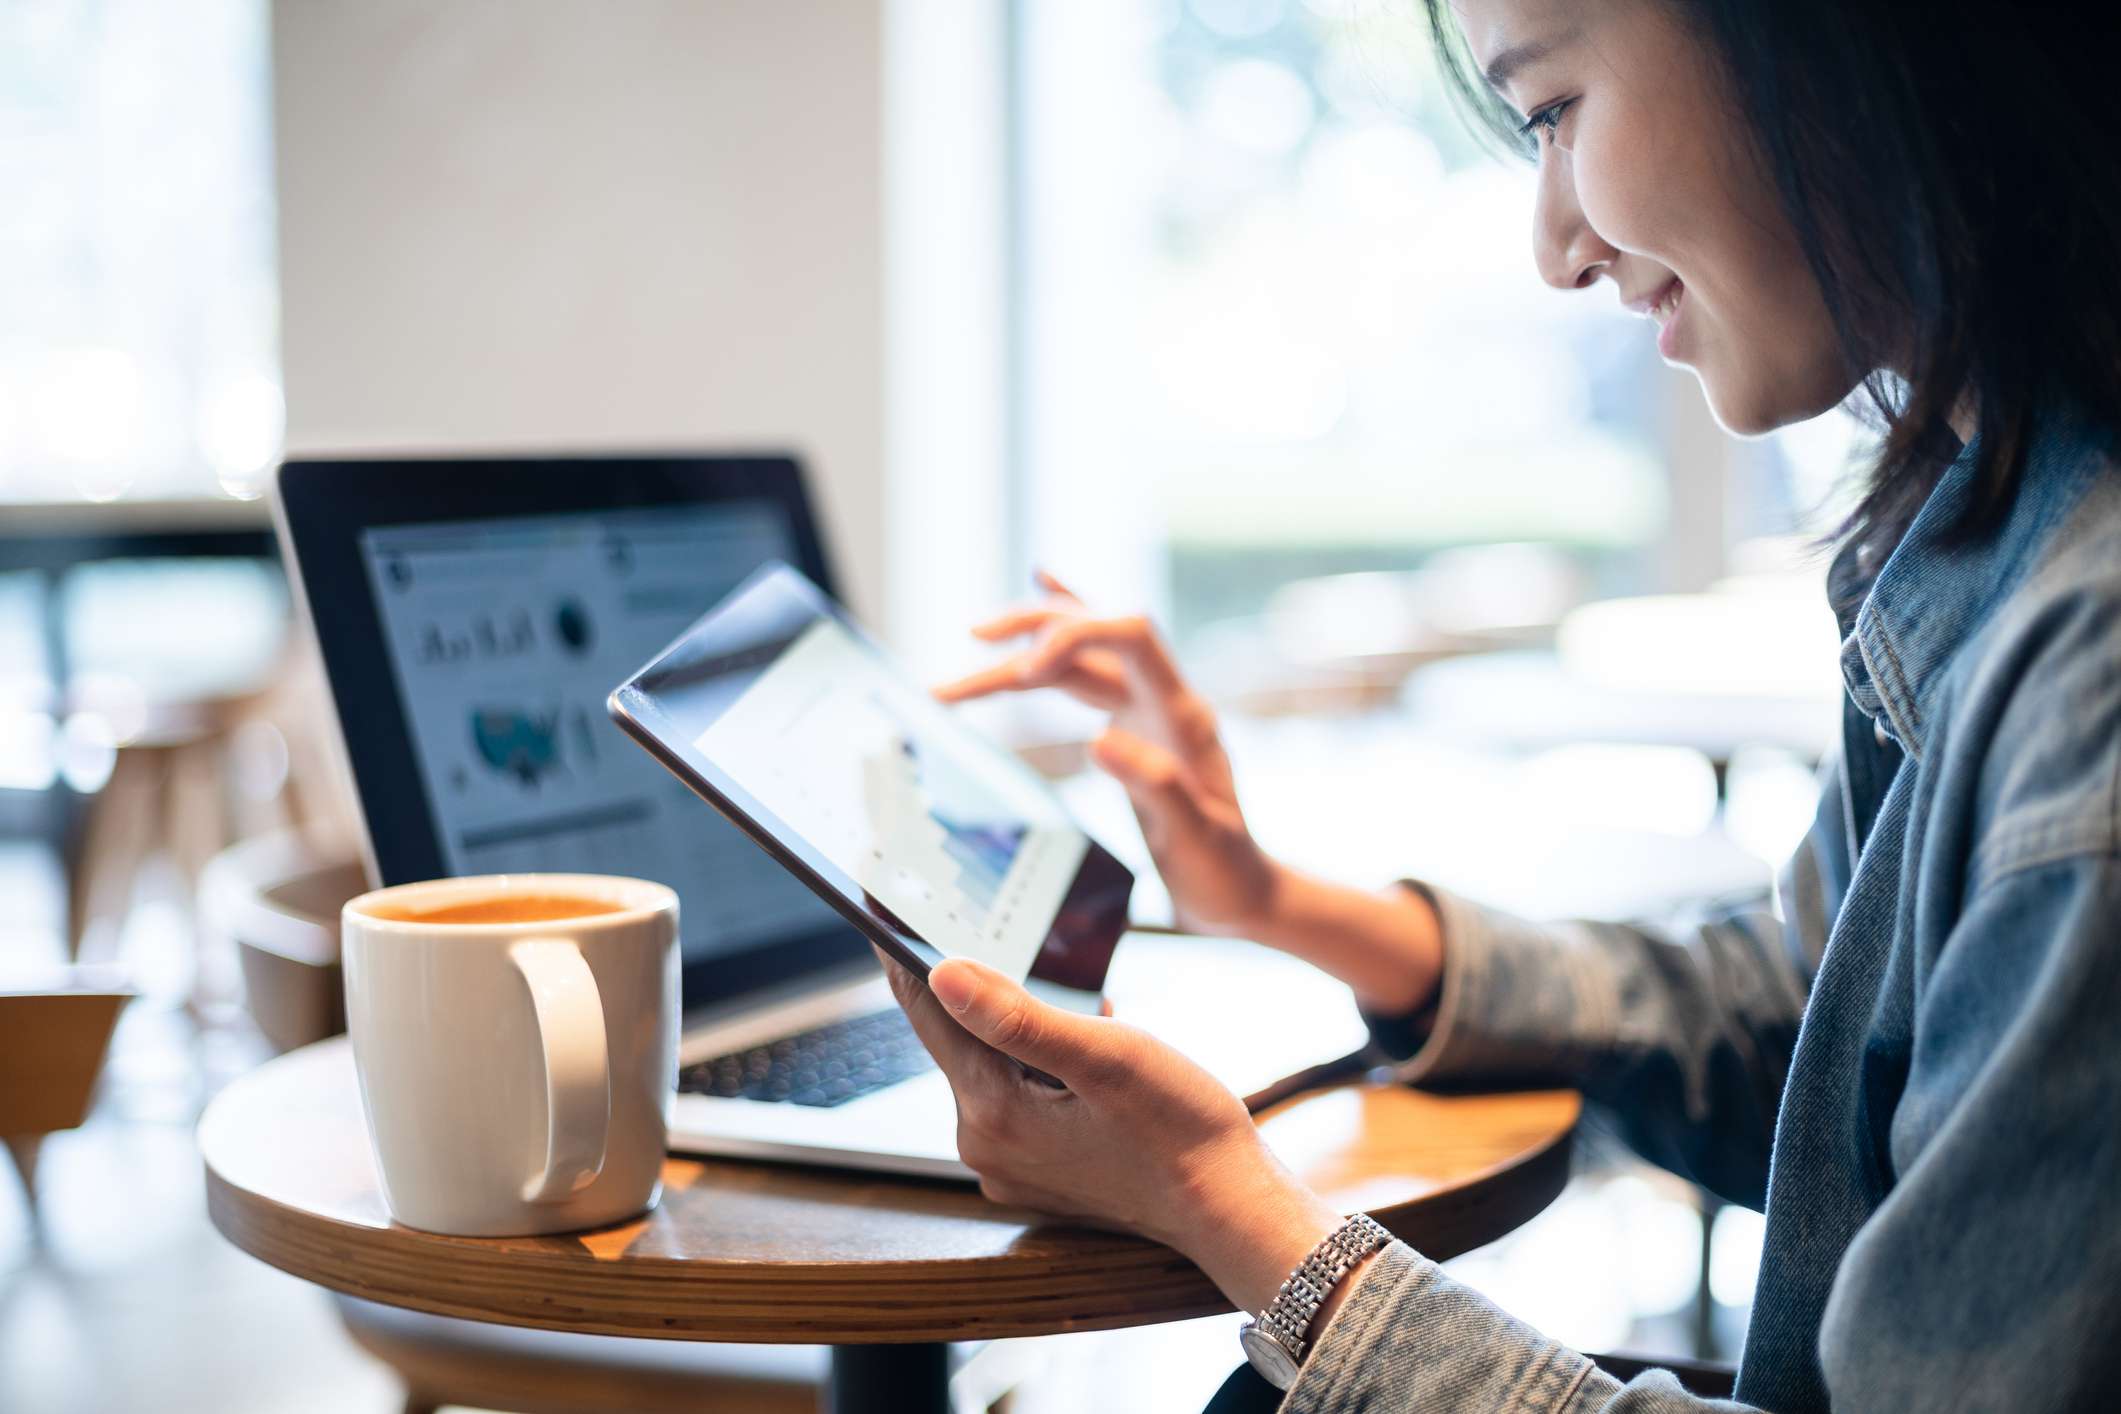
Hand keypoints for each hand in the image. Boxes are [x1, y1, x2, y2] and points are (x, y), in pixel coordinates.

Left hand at [882, 950, 1342, 1315]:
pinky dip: (1042, 1060)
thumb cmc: (1181, 1129)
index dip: (905, 954)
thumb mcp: (1106, 1057)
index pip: (929, 1015)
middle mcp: (986, 1146)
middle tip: (994, 929)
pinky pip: (1021, 1095)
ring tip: (1068, 996)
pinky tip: (1088, 1040)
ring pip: (994, 1065)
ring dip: (1022, 1025)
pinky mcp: (1038, 1171)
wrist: (1231, 1207)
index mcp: (991, 1115)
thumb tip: (941, 973)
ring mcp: (1011, 1164)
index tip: (882, 907)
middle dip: (985, 987)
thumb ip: (1020, 1017)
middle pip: (960, 1040)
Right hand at [936, 572, 1274, 935]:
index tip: (1024, 671)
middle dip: (1032, 629)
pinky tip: (1044, 591)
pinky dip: (1062, 633)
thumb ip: (1154, 785)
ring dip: (1025, 646)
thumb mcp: (1194, 839)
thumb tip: (1098, 740)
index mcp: (1182, 716)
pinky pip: (1090, 666)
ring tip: (971, 644)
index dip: (1075, 636)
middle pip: (1094, 633)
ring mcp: (1147, 707)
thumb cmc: (1222, 869)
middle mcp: (1163, 699)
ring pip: (1080, 654)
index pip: (1131, 635)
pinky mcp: (1130, 721)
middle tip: (974, 639)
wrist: (1240, 888)